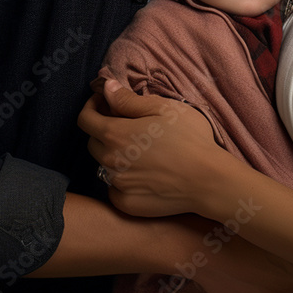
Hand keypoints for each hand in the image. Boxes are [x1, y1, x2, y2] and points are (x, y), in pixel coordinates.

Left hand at [78, 79, 217, 217]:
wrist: (207, 179)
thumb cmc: (188, 137)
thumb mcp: (161, 108)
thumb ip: (127, 99)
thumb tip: (105, 87)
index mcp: (115, 134)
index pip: (85, 120)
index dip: (91, 106)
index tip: (103, 102)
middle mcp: (110, 161)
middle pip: (93, 142)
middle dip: (103, 129)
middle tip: (126, 124)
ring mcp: (118, 186)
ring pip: (104, 166)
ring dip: (114, 154)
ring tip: (139, 149)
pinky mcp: (127, 204)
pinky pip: (114, 189)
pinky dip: (122, 180)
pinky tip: (142, 173)